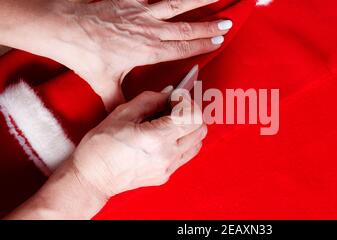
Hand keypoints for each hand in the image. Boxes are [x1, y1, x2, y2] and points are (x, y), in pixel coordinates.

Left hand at [58, 0, 230, 109]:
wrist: (65, 29)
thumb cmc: (85, 57)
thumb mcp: (103, 84)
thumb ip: (117, 102)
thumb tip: (122, 118)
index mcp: (148, 51)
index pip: (183, 48)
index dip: (203, 44)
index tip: (220, 40)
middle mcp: (149, 30)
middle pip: (186, 28)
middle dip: (210, 25)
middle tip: (228, 22)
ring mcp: (140, 13)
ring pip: (175, 6)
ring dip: (197, 2)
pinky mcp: (129, 0)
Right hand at [69, 87, 206, 197]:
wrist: (92, 177)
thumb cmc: (101, 145)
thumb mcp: (123, 113)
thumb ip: (151, 99)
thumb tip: (170, 93)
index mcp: (158, 137)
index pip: (193, 116)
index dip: (187, 101)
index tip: (176, 97)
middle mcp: (168, 154)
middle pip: (201, 128)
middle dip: (191, 112)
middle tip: (174, 107)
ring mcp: (169, 167)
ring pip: (197, 142)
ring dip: (190, 127)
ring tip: (170, 122)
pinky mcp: (166, 175)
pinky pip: (186, 155)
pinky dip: (183, 141)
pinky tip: (166, 136)